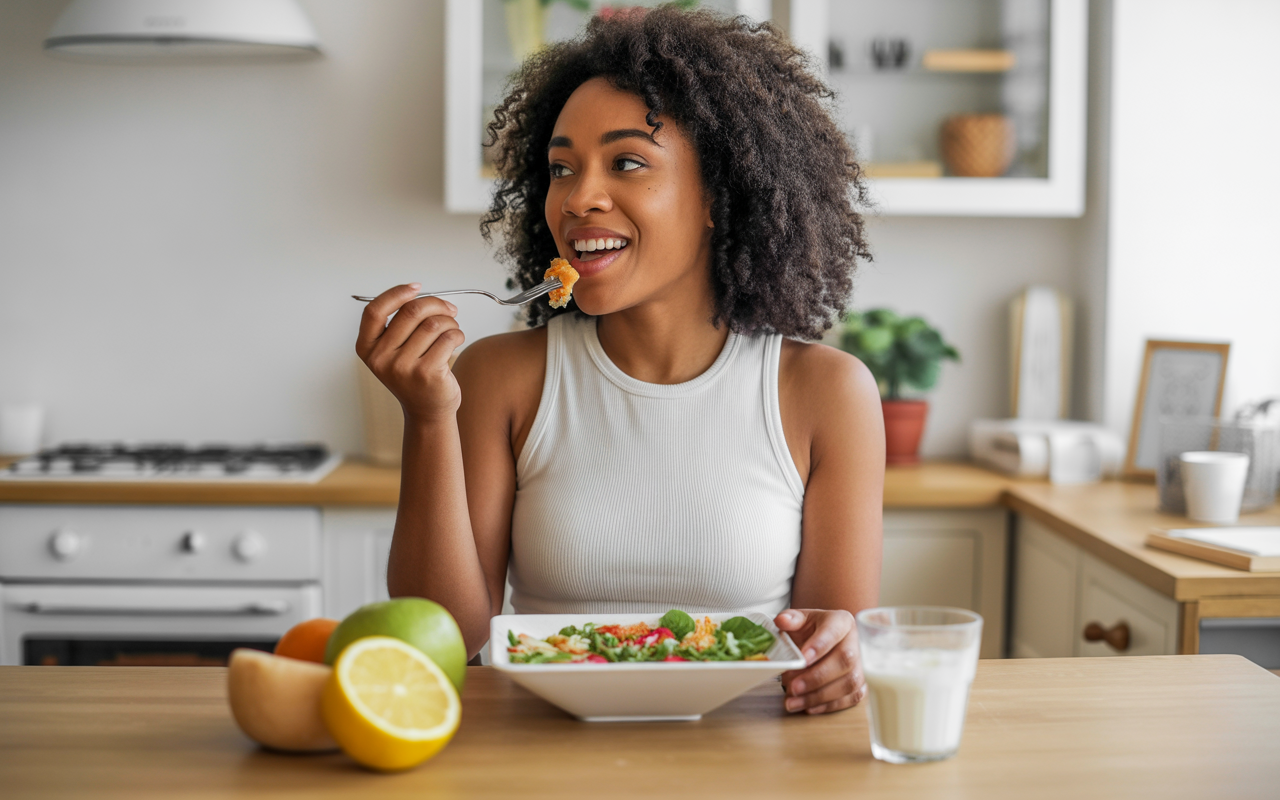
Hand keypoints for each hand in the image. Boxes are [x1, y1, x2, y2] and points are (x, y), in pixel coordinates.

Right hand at [356, 284, 465, 422]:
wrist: (427, 410)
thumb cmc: (414, 375)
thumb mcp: (394, 350)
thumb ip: (399, 324)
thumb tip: (420, 294)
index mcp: (367, 348)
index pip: (374, 311)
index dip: (396, 293)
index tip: (416, 287)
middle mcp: (381, 358)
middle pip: (410, 312)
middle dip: (435, 305)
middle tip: (449, 310)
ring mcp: (403, 367)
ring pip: (433, 324)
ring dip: (449, 321)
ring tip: (453, 329)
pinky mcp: (426, 373)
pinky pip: (447, 338)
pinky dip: (457, 333)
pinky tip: (456, 340)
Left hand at [775, 608, 864, 714]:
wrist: (824, 640)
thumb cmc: (812, 630)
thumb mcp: (799, 620)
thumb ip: (790, 619)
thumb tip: (781, 621)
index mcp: (841, 621)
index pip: (834, 632)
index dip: (819, 646)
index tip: (803, 658)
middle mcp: (856, 642)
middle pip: (845, 661)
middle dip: (817, 677)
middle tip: (793, 687)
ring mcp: (861, 665)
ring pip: (850, 683)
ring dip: (820, 696)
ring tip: (794, 701)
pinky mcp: (861, 684)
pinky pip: (852, 698)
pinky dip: (829, 705)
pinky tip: (809, 707)